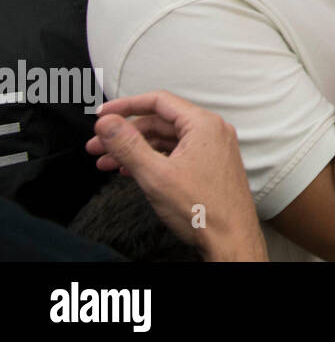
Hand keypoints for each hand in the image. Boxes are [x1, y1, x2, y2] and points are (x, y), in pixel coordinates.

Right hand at [85, 91, 266, 261]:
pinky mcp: (208, 166)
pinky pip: (174, 154)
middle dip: (124, 134)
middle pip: (159, 122)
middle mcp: (211, 131)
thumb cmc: (203, 209)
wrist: (230, 239)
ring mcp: (211, 149)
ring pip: (164, 140)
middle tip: (96, 146)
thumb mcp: (156, 175)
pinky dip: (151, 160)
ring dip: (134, 149)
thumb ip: (128, 145)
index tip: (102, 115)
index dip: (126, 106)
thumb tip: (107, 123)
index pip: (158, 101)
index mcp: (203, 124)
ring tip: (105, 162)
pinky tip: (129, 170)